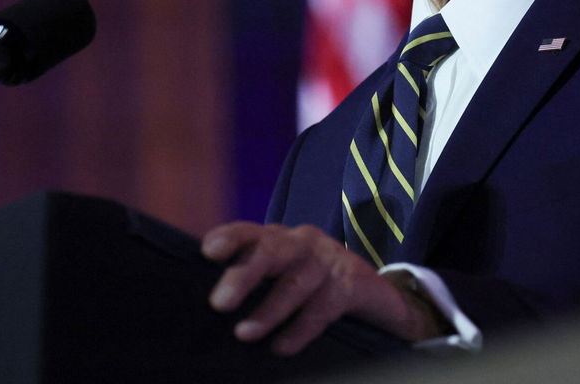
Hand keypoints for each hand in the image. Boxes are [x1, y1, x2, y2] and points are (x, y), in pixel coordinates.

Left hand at [201, 221, 444, 354]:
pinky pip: (323, 307)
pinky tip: (281, 347)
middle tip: (219, 303)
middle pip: (272, 252)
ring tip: (243, 334)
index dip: (230, 238)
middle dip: (244, 275)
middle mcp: (302, 242)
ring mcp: (328, 261)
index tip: (208, 251)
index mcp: (279, 238)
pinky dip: (300, 329)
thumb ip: (251, 275)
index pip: (250, 232)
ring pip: (296, 283)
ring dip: (269, 311)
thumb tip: (210, 301)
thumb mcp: (282, 270)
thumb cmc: (311, 281)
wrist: (371, 288)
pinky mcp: (351, 284)